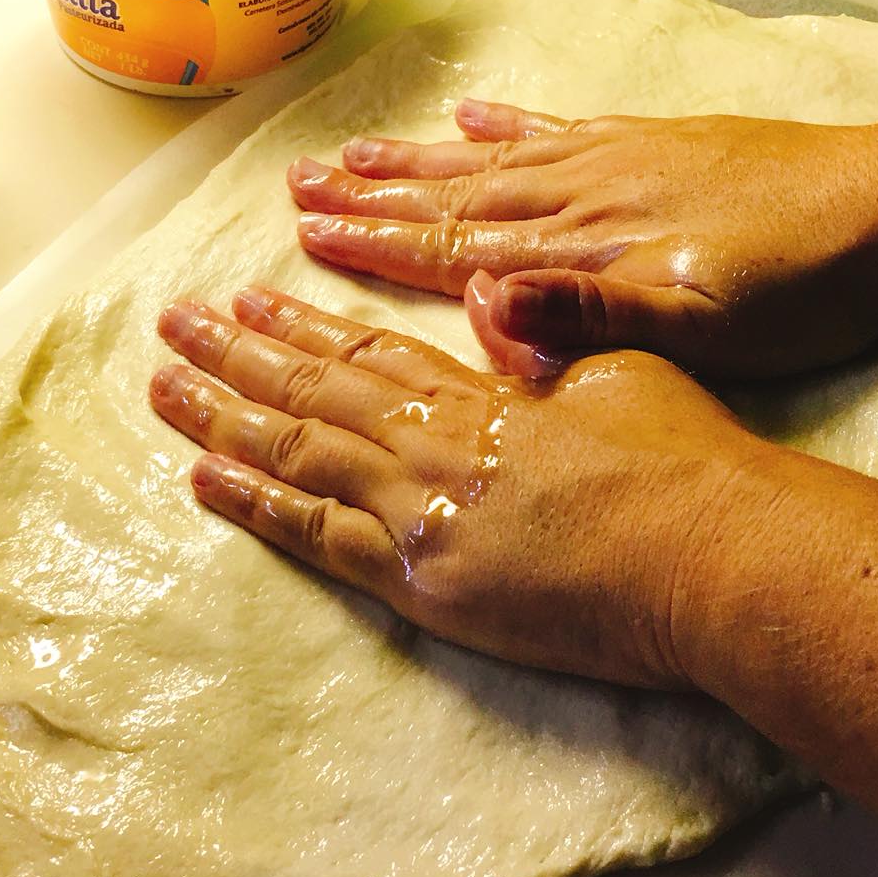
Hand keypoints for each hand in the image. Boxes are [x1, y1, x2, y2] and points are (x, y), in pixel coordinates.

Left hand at [150, 288, 760, 689]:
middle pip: (312, 391)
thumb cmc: (688, 465)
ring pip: (295, 451)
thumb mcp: (623, 372)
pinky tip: (200, 478)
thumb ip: (543, 338)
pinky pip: (314, 537)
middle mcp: (433, 442)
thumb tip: (481, 299)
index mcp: (483, 390)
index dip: (303, 323)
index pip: (369, 352)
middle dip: (237, 352)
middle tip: (173, 322)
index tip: (249, 295)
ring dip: (222, 414)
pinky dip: (253, 505)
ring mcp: (419, 511)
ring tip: (162, 384)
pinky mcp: (422, 581)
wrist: (714, 555)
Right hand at [287, 101, 877, 379]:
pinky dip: (509, 126)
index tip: (304, 235)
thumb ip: (587, 313)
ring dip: (418, 161)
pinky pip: (560, 131)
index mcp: (587, 248)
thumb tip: (478, 304)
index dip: (376, 243)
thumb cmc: (804, 292)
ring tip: (352, 150)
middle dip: (372, 196)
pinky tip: (474, 116)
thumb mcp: (702, 326)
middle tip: (295, 185)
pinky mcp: (660, 145)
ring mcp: (622, 163)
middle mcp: (588, 195)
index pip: (456, 247)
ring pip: (494, 162)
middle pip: (456, 196)